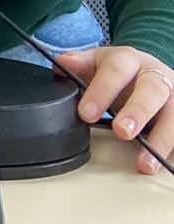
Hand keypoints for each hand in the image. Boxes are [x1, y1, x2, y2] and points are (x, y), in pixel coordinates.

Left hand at [53, 45, 173, 174]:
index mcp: (130, 60)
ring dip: (161, 139)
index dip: (101, 91)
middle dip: (137, 112)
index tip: (86, 114)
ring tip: (145, 163)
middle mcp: (156, 75)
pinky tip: (167, 163)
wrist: (152, 70)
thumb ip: (80, 64)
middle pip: (151, 91)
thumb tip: (61, 65)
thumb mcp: (99, 63)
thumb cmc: (122, 72)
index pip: (115, 71)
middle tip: (121, 132)